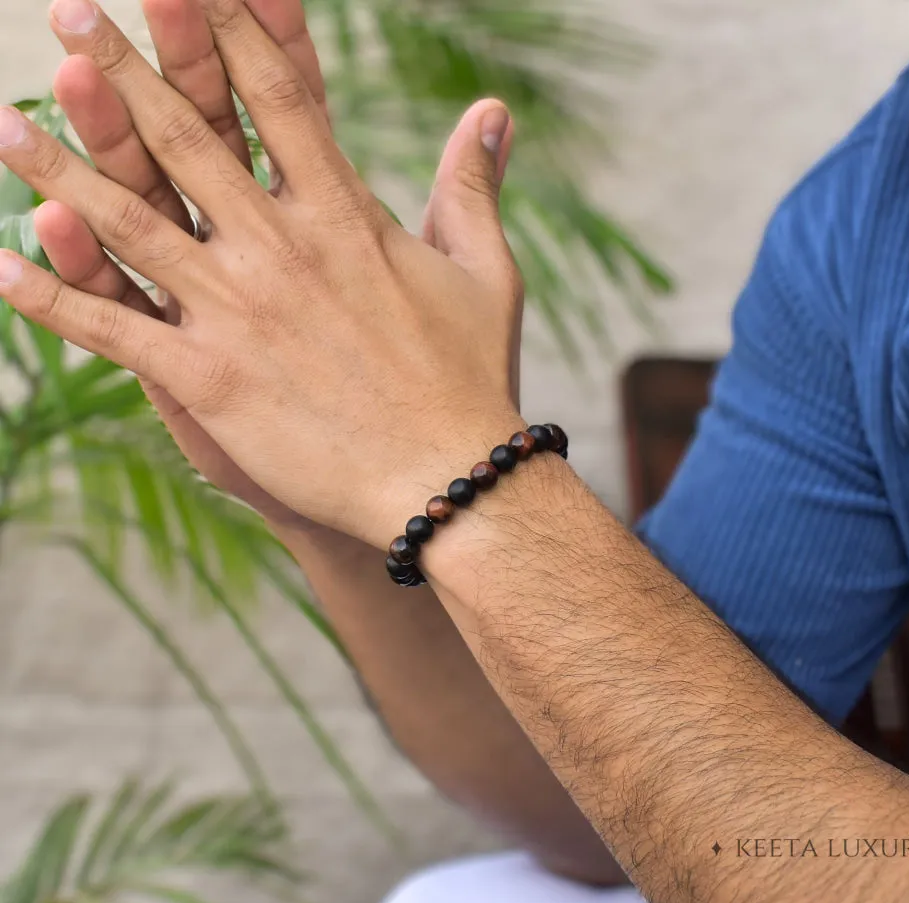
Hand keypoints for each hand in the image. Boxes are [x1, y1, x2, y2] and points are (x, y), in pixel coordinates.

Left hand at [0, 0, 524, 551]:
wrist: (447, 480)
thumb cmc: (474, 380)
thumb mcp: (485, 275)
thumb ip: (472, 188)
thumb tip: (491, 113)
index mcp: (346, 217)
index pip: (277, 99)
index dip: (232, 30)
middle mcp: (281, 250)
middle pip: (187, 138)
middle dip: (126, 67)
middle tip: (71, 11)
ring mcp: (238, 313)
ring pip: (128, 222)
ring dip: (59, 164)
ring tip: (1, 117)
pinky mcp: (209, 380)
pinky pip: (113, 328)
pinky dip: (52, 295)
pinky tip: (0, 262)